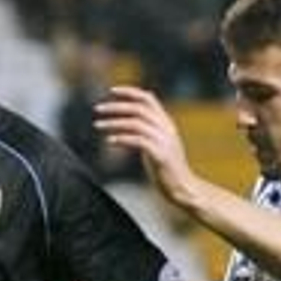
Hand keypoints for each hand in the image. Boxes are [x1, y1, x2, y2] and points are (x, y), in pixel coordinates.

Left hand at [94, 85, 199, 209]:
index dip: (129, 92)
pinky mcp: (160, 155)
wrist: (183, 189)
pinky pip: (139, 141)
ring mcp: (164, 141)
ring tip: (97, 125)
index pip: (148, 98)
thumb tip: (130, 124)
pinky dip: (123, 139)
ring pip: (136, 123)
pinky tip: (110, 140)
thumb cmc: (167, 169)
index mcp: (166, 123)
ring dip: (114, 123)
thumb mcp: (158, 144)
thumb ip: (148, 132)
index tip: (111, 91)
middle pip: (138, 108)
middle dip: (115, 106)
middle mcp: (166, 128)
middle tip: (96, 109)